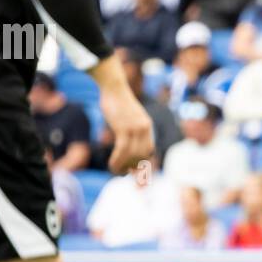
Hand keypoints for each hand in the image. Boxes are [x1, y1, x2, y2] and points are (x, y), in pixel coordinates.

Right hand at [93, 56, 154, 174]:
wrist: (114, 87)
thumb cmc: (117, 102)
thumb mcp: (128, 117)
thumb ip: (130, 130)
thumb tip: (125, 145)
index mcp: (146, 126)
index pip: (150, 151)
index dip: (143, 164)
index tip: (137, 174)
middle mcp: (145, 129)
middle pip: (142, 156)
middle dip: (133, 168)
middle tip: (122, 173)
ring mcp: (136, 129)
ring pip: (132, 156)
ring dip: (123, 167)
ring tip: (115, 170)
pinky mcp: (125, 128)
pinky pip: (123, 150)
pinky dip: (117, 161)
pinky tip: (112, 166)